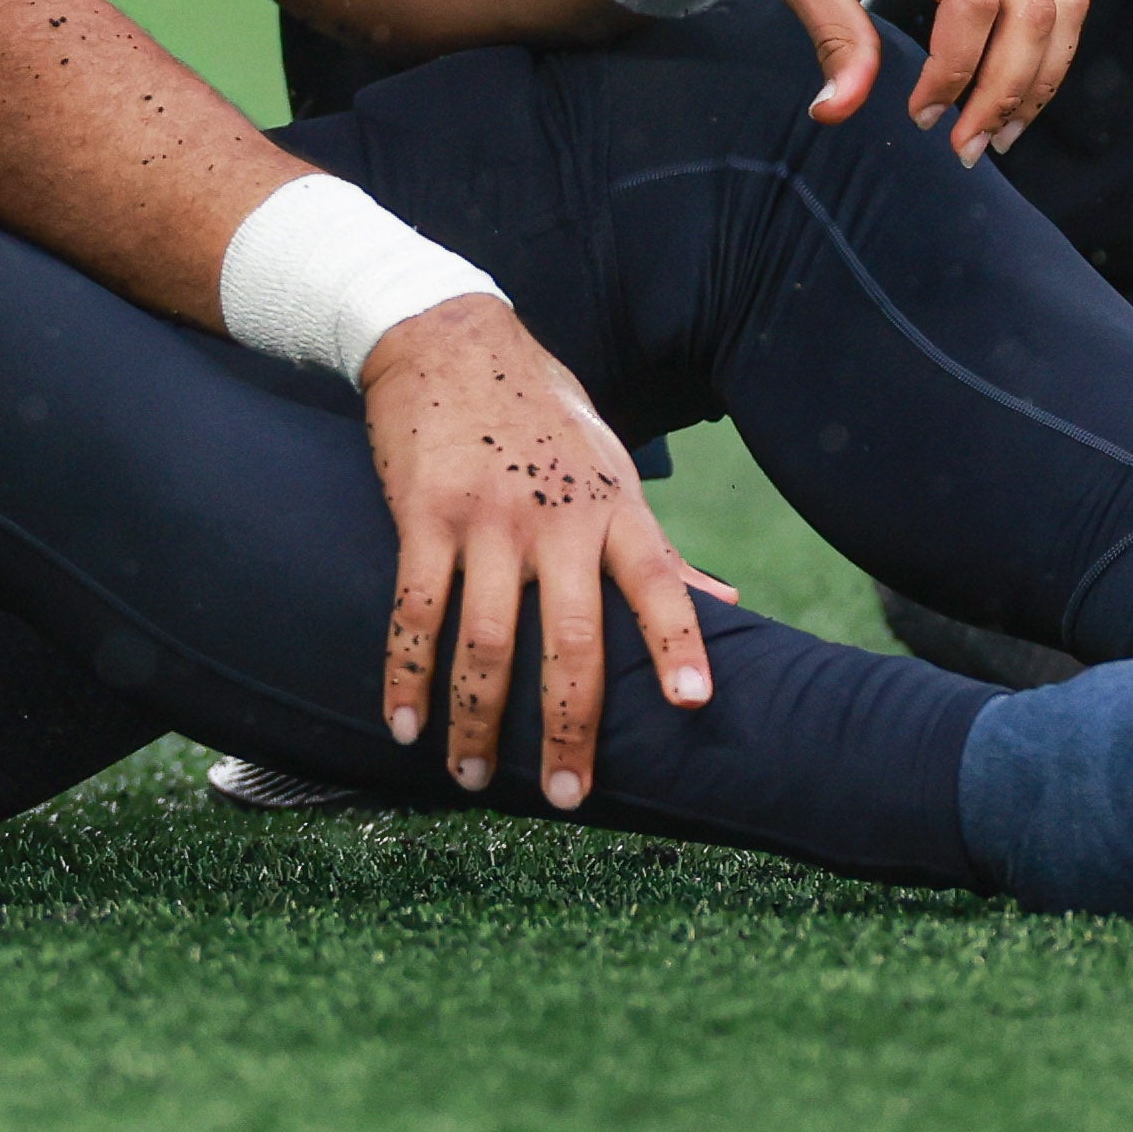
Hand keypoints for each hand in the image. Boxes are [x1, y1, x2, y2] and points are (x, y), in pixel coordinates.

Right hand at [362, 294, 712, 808]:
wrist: (447, 334)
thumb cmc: (541, 411)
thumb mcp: (611, 465)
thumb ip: (658, 544)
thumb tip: (728, 604)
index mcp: (612, 505)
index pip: (658, 580)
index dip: (678, 642)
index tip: (692, 704)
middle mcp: (555, 517)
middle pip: (571, 637)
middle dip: (569, 726)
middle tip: (568, 796)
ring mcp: (486, 517)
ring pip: (487, 640)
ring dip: (478, 721)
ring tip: (473, 779)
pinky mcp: (423, 514)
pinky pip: (415, 611)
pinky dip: (408, 676)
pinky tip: (405, 725)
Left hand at [756, 0, 1083, 162]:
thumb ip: (832, 36)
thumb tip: (835, 113)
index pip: (972, 1)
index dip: (954, 71)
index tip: (918, 116)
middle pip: (1032, 8)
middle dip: (1007, 90)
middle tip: (967, 148)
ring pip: (1063, 2)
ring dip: (1040, 77)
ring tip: (999, 133)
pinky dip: (1048, 48)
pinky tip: (1013, 91)